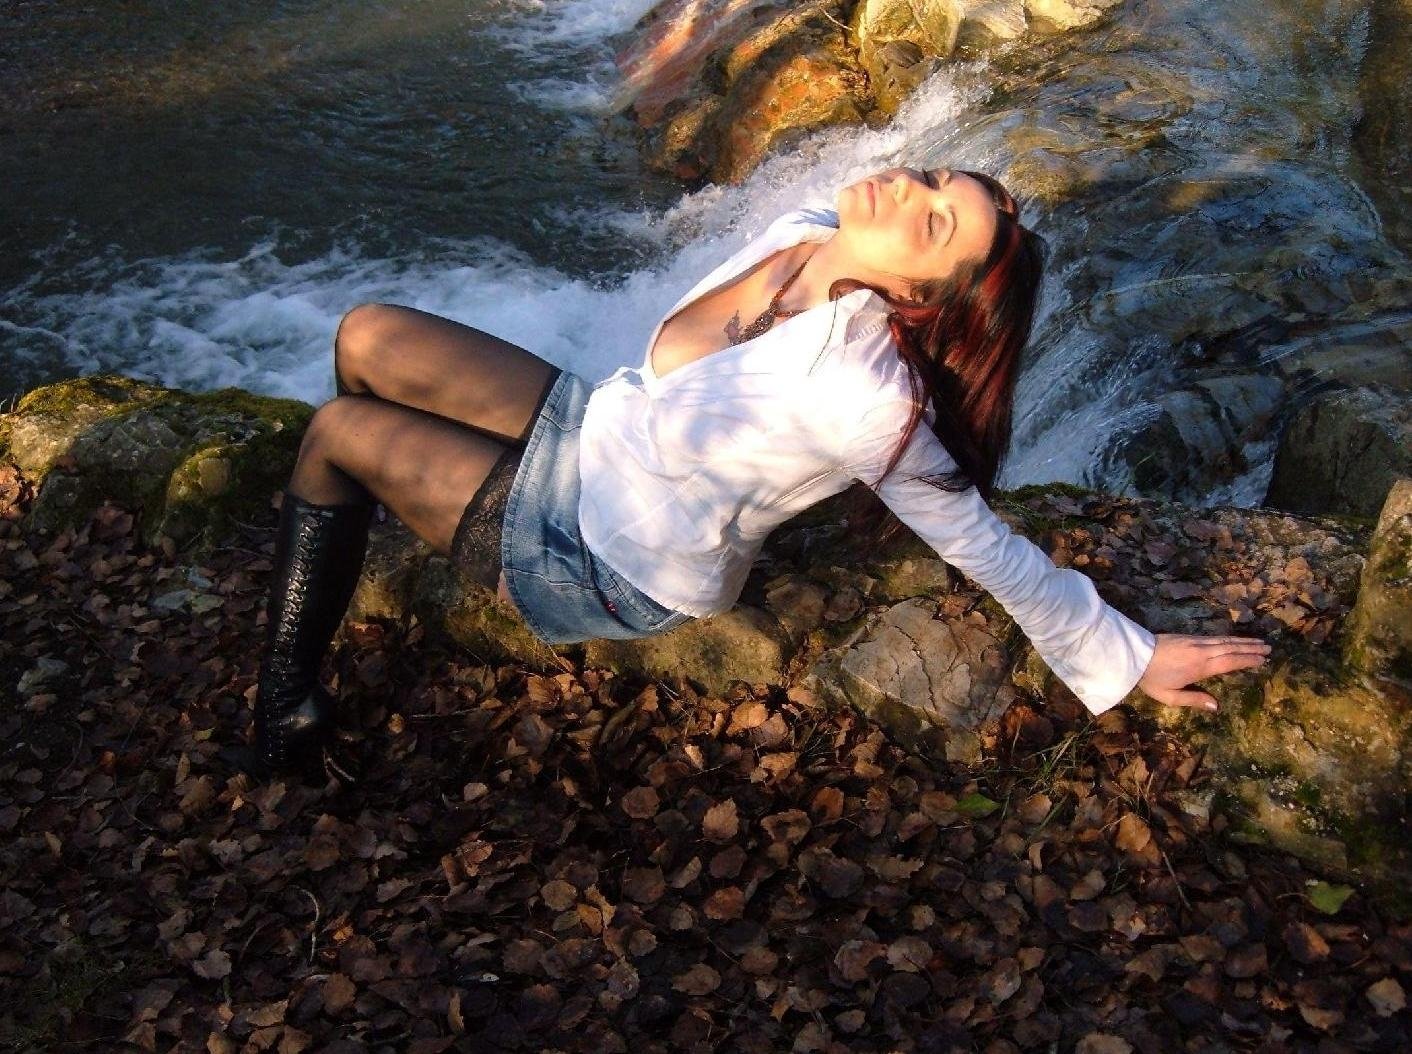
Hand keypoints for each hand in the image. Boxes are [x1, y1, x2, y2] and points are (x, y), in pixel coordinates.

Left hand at [1137, 633, 1271, 710]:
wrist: (1134, 655)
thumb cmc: (1151, 679)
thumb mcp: (1169, 697)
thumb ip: (1193, 700)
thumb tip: (1216, 706)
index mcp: (1199, 667)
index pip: (1229, 662)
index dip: (1247, 660)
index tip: (1263, 660)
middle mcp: (1201, 651)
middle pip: (1231, 648)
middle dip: (1251, 648)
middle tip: (1269, 648)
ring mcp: (1195, 641)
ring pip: (1224, 640)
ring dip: (1243, 641)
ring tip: (1259, 642)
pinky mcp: (1189, 636)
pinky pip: (1215, 637)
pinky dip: (1229, 638)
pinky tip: (1235, 640)